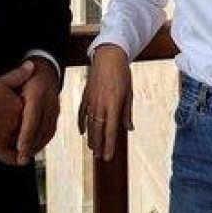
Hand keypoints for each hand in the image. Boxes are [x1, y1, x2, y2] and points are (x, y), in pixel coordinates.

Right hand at [0, 62, 34, 164]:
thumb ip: (17, 75)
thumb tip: (32, 65)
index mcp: (20, 106)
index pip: (33, 113)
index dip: (33, 115)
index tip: (37, 116)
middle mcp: (17, 122)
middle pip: (27, 129)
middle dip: (29, 131)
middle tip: (34, 134)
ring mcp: (7, 136)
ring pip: (21, 143)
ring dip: (24, 146)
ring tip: (27, 146)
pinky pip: (10, 157)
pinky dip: (16, 159)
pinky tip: (21, 160)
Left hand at [16, 58, 61, 164]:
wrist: (46, 70)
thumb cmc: (27, 76)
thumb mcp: (17, 78)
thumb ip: (10, 88)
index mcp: (38, 93)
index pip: (33, 118)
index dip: (27, 134)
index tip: (19, 148)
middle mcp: (50, 101)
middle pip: (42, 128)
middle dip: (32, 145)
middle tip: (21, 159)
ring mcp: (55, 108)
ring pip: (49, 131)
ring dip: (38, 146)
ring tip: (25, 157)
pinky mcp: (57, 113)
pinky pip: (51, 130)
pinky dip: (42, 141)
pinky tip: (33, 149)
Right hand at [77, 44, 132, 160]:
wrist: (109, 56)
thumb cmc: (122, 73)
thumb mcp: (129, 92)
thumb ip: (127, 112)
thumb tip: (129, 129)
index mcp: (114, 104)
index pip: (111, 130)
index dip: (109, 145)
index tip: (108, 156)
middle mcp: (101, 104)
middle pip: (98, 129)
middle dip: (98, 145)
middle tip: (99, 157)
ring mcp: (92, 100)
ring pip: (89, 123)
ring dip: (91, 137)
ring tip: (92, 148)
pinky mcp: (86, 95)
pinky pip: (82, 112)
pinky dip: (82, 123)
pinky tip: (83, 132)